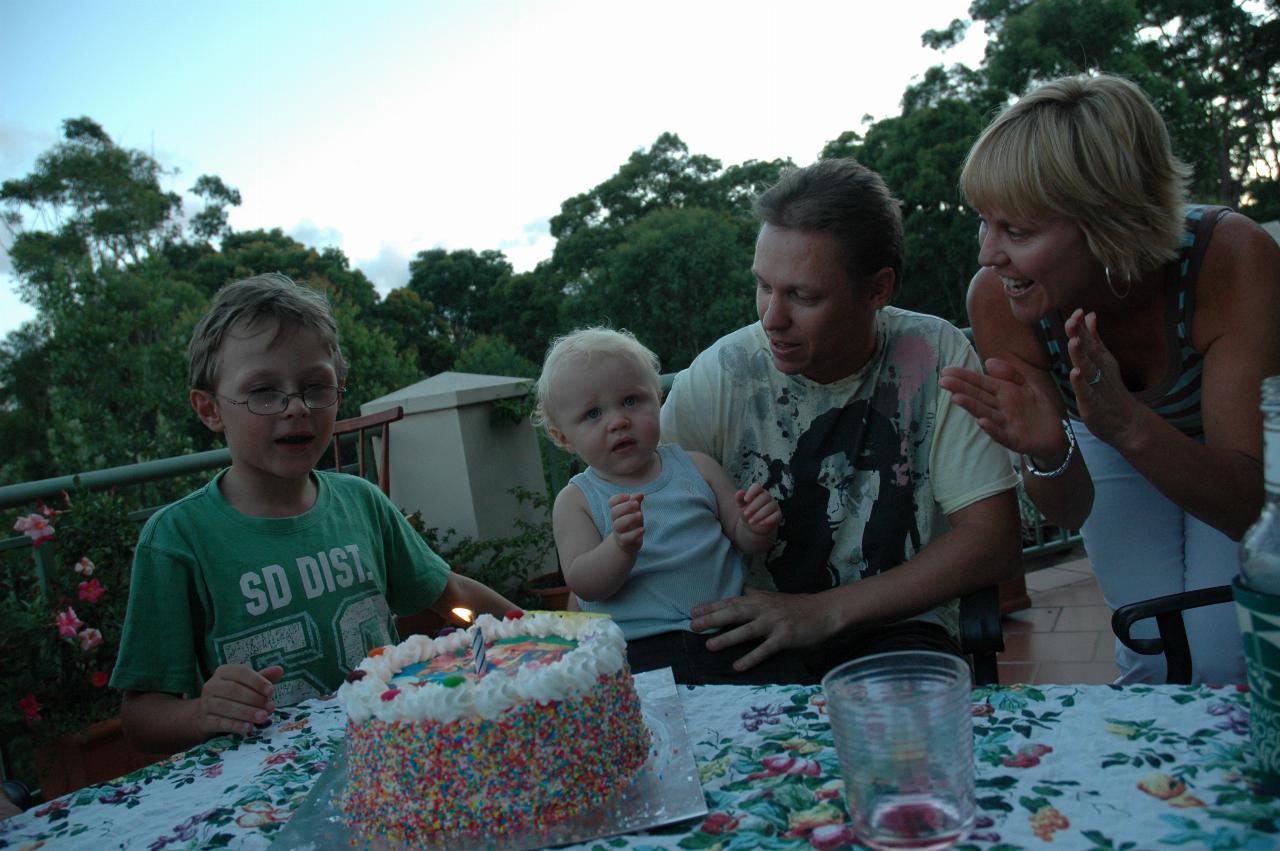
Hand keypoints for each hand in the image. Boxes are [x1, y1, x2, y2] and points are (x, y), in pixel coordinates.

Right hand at [196, 663, 282, 738]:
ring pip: (226, 707)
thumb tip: (280, 670)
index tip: (271, 691)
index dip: (257, 681)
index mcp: (224, 672)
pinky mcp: (204, 720)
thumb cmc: (233, 696)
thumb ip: (263, 678)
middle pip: (233, 690)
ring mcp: (206, 703)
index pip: (241, 672)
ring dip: (246, 713)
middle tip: (269, 708)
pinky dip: (235, 725)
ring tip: (263, 718)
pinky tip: (249, 728)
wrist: (206, 714)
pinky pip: (220, 723)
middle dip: (253, 699)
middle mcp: (212, 685)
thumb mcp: (247, 684)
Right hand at [608, 492, 643, 553]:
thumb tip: (640, 494)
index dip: (618, 498)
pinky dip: (634, 533)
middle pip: (614, 512)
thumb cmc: (632, 523)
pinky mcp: (624, 542)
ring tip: (640, 515)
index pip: (611, 502)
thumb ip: (636, 501)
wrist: (629, 543)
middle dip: (626, 506)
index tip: (628, 496)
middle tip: (637, 504)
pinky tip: (642, 529)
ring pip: (618, 524)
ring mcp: (619, 532)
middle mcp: (616, 521)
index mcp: (617, 511)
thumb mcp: (635, 511)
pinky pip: (625, 538)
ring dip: (630, 518)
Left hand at [690, 587, 832, 671]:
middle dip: (712, 619)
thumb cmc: (797, 606)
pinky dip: (750, 658)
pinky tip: (737, 666)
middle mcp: (764, 609)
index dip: (711, 606)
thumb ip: (756, 595)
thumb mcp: (773, 597)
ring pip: (746, 630)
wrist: (824, 612)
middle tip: (693, 626)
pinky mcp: (785, 637)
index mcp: (759, 599)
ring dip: (727, 638)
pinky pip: (764, 649)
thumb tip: (741, 589)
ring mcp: (774, 623)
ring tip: (709, 646)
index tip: (693, 611)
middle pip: (734, 613)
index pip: (731, 601)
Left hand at [736, 483, 780, 534]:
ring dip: (759, 515)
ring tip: (750, 521)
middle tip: (746, 514)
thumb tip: (739, 492)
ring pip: (770, 507)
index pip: (757, 487)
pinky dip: (768, 520)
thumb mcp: (741, 506)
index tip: (745, 499)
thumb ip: (740, 499)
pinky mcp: (778, 515)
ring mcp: (774, 505)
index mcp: (758, 492)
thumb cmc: (748, 512)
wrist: (754, 525)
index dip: (752, 492)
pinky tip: (761, 523)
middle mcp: (768, 497)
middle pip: (764, 497)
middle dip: (754, 506)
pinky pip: (776, 515)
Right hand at [940, 359, 1065, 459]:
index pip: (980, 382)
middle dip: (961, 388)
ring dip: (971, 407)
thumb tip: (988, 361)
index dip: (964, 376)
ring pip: (986, 413)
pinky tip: (982, 422)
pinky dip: (992, 429)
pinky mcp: (1015, 440)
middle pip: (978, 396)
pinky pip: (1002, 434)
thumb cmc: (1037, 410)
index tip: (946, 371)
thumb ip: (1009, 374)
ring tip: (956, 398)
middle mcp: (1000, 408)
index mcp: (1002, 393)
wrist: (1056, 435)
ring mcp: (1006, 424)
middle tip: (943, 381)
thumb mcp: (1026, 386)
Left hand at [1065, 309, 1138, 445]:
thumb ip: (1095, 338)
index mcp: (1101, 360)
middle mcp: (1100, 370)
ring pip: (1088, 369)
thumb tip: (1089, 314)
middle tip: (1072, 320)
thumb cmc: (1111, 390)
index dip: (1082, 327)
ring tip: (1074, 342)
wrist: (1128, 423)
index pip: (1091, 340)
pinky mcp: (1093, 404)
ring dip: (1081, 356)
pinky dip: (1081, 383)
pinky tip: (1075, 373)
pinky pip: (1087, 392)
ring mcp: (1098, 387)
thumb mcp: (1103, 361)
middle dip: (1080, 336)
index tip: (1077, 311)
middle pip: (1090, 351)